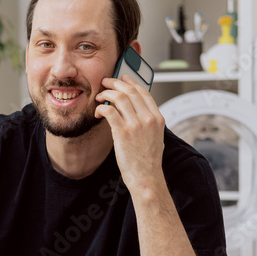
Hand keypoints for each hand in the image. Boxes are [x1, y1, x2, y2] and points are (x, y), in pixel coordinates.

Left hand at [94, 74, 167, 191]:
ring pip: (119, 98)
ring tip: (99, 97)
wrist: (146, 177)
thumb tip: (136, 110)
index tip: (122, 78)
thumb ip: (149, 122)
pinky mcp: (122, 133)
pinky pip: (109, 111)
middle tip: (105, 82)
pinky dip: (101, 108)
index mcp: (158, 118)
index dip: (131, 82)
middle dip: (115, 83)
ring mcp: (136, 125)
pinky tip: (98, 112)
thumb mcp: (156, 137)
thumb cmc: (148, 161)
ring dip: (106, 94)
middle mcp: (148, 118)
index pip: (144, 92)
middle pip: (130, 91)